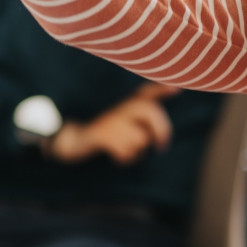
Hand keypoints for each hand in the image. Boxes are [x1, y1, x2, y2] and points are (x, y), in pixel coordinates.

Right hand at [48, 84, 177, 165]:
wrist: (70, 140)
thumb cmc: (103, 133)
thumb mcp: (122, 123)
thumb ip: (142, 124)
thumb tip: (162, 135)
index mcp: (126, 104)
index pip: (146, 92)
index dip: (161, 88)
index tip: (176, 89)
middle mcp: (118, 108)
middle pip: (148, 110)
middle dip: (161, 129)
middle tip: (161, 146)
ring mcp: (108, 120)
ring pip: (138, 137)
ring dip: (137, 150)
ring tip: (126, 152)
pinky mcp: (99, 134)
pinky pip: (123, 148)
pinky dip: (124, 158)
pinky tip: (117, 157)